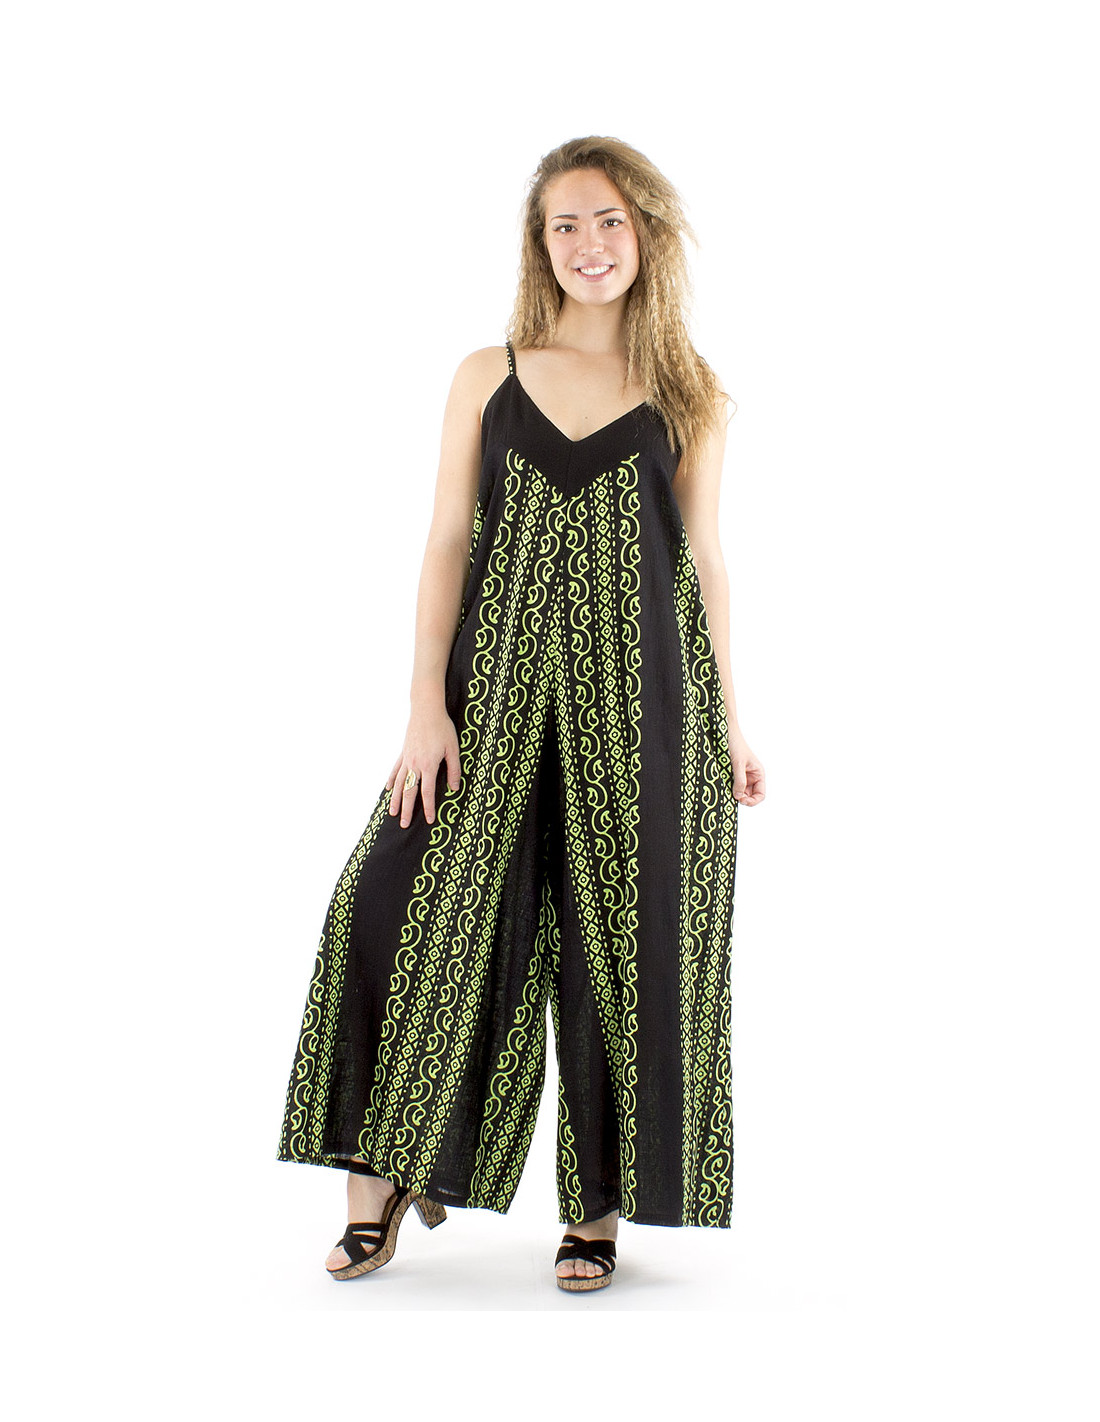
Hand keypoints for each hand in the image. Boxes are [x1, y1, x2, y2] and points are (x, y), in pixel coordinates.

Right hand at [386, 706, 461, 827]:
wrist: (426, 710)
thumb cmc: (442, 728)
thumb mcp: (453, 749)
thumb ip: (454, 770)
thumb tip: (455, 788)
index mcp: (428, 765)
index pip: (427, 792)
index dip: (428, 808)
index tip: (429, 820)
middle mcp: (414, 764)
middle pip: (409, 792)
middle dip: (407, 810)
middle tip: (404, 825)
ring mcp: (406, 759)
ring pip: (399, 783)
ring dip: (395, 799)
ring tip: (392, 813)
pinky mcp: (403, 752)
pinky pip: (395, 770)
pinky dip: (391, 780)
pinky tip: (387, 789)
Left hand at [728, 730, 764, 805]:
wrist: (724, 733)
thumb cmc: (735, 744)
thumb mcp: (738, 763)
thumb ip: (740, 780)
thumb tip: (739, 797)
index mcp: (758, 773)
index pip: (761, 794)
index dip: (753, 801)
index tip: (742, 800)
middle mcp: (752, 776)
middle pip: (750, 796)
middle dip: (743, 798)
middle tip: (732, 797)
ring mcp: (742, 776)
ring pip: (741, 792)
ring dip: (735, 794)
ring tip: (727, 790)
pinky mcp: (733, 774)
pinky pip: (733, 786)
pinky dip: (729, 789)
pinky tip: (724, 786)